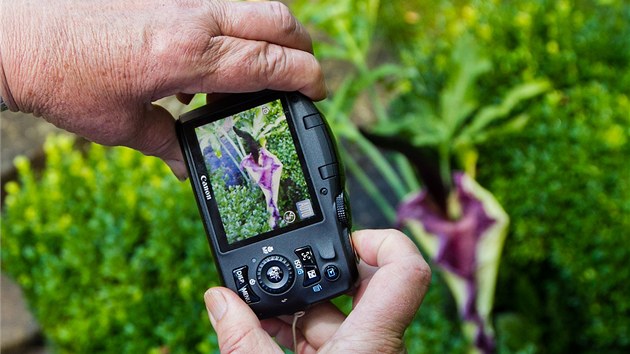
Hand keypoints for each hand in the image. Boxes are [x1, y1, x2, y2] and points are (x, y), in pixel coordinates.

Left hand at [0, 0, 324, 178]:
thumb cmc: (61, 79)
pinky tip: (210, 54)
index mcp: (189, 56)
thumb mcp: (122, 126)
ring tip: (257, 67)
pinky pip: (219, 1)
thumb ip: (167, 145)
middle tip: (302, 74)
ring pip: (253, 2)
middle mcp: (193, 16)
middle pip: (279, 19)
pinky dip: (233, 24)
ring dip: (270, 31)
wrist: (14, 34)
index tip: (318, 91)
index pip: (272, 61)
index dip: (306, 77)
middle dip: (303, 46)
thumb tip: (188, 166)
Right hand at [204, 229, 431, 352]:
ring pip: (336, 315)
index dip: (381, 240)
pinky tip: (262, 333)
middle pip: (359, 287)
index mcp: (371, 341)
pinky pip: (327, 339)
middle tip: (279, 278)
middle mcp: (375, 345)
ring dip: (296, 309)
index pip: (406, 270)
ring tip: (255, 311)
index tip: (343, 239)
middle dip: (313, 279)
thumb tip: (219, 300)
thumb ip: (241, 339)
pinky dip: (295, 332)